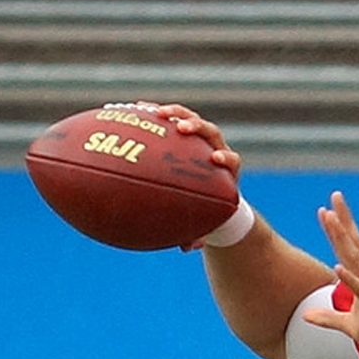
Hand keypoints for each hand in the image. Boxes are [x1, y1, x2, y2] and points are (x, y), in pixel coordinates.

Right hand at [143, 102, 243, 250]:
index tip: (216, 160)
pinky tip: (126, 110)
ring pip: (188, 117)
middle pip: (210, 131)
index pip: (231, 160)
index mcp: (226, 170)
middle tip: (182, 127)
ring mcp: (198, 136)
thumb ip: (197, 233)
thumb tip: (186, 248)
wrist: (208, 188)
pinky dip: (150, 113)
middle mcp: (214, 147)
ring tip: (154, 112)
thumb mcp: (203, 221)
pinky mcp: (181, 129)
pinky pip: (166, 117)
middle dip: (196, 126)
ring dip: (173, 113)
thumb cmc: (206, 208)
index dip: (226, 159)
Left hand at [303, 192, 358, 355]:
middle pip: (354, 243)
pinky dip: (349, 277)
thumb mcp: (349, 325)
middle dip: (343, 221)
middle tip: (334, 197)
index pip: (349, 248)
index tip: (326, 211)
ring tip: (332, 220)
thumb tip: (305, 316)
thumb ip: (327, 318)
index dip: (337, 230)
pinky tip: (338, 265)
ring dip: (343, 239)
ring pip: (356, 258)